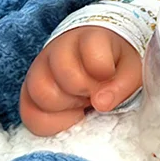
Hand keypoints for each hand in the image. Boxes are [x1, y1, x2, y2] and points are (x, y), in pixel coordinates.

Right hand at [19, 27, 141, 135]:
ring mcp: (39, 68)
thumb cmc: (116, 62)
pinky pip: (28, 113)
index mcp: (90, 37)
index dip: (104, 74)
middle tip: (96, 92)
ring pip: (41, 94)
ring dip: (67, 107)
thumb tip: (101, 104)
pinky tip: (69, 116)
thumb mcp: (131, 69)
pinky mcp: (28, 90)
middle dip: (86, 91)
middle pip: (66, 77)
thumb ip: (121, 85)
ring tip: (82, 103)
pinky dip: (50, 123)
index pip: (94, 57)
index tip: (110, 76)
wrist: (97, 55)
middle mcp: (59, 49)